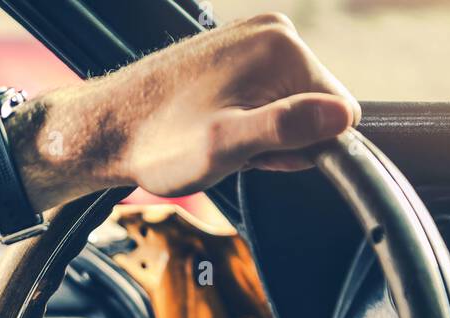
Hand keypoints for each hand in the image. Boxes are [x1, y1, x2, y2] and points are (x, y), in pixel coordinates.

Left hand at [30, 14, 360, 199]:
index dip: (305, 146)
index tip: (262, 154)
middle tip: (234, 149)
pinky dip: (247, 119)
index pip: (341, 111)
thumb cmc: (158, 142)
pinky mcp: (235, 52)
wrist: (108, 128)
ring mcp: (251, 38)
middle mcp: (271, 31)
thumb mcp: (226, 146)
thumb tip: (339, 117)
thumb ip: (285, 130)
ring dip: (262, 133)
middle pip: (314, 106)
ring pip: (289, 105)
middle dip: (282, 139)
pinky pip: (265, 95)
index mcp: (280, 46)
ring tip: (219, 139)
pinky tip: (214, 125)